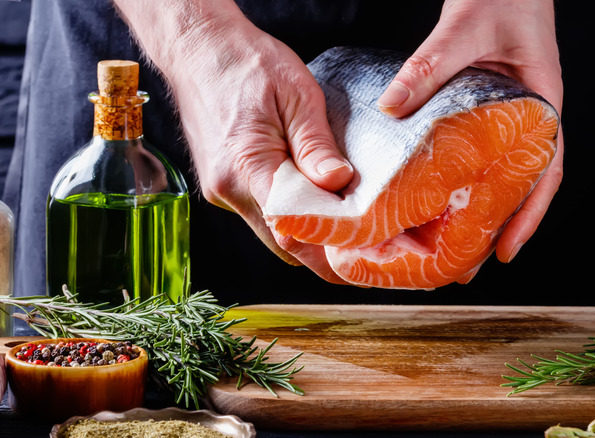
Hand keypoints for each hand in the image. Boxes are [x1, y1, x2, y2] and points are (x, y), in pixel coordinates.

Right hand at [113, 0, 352, 282]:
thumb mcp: (296, 94)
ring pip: (271, 231)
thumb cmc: (246, 63)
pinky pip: (260, 212)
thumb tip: (338, 183)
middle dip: (321, 248)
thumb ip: (315, 145)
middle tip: (362, 242)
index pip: (291, 230)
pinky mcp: (221, 185)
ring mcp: (220, 190)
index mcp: (247, 166)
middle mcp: (227, 188)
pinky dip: (287, 214)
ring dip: (304, 231)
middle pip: (282, 242)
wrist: (197, 47)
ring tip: (342, 217)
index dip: (327, 249)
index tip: (362, 251)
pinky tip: (310, 197)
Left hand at [377, 0, 563, 263]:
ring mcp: (511, 114)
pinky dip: (468, 177)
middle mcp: (530, 116)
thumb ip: (430, 65)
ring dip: (484, 209)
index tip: (507, 250)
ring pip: (504, 172)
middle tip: (470, 266)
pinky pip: (483, 150)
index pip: (545, 170)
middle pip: (523, 184)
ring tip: (453, 245)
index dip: (529, 215)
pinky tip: (444, 195)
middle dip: (501, 227)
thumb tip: (392, 107)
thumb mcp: (465, 27)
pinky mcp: (489, 106)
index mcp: (542, 103)